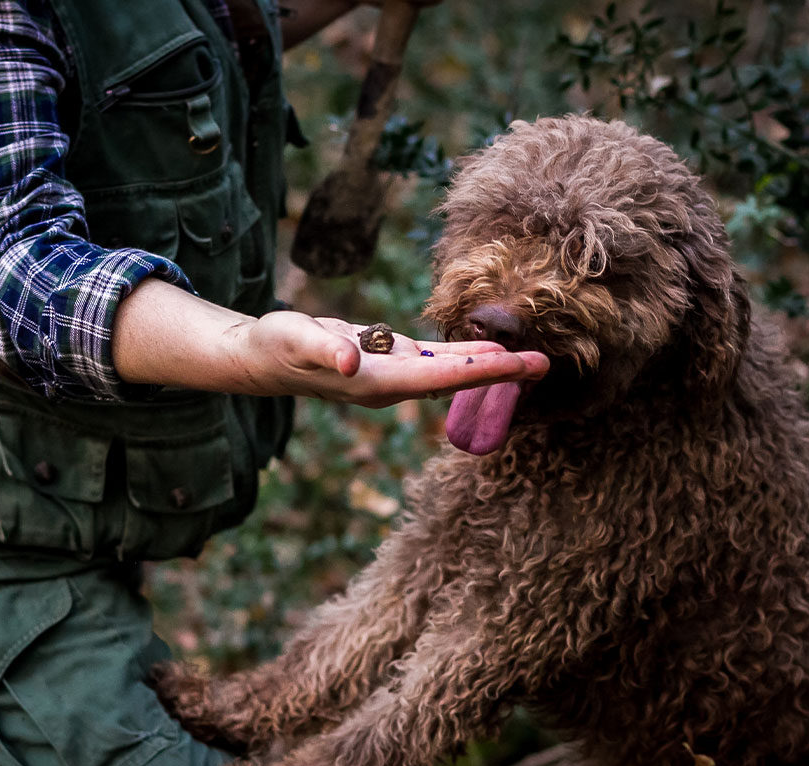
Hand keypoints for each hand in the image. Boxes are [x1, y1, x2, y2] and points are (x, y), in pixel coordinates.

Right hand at [225, 310, 546, 407]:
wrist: (263, 358)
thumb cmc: (277, 346)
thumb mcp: (296, 339)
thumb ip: (324, 348)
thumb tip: (350, 360)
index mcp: (376, 381)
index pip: (441, 377)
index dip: (482, 371)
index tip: (520, 365)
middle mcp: (391, 383)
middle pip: (456, 379)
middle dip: (499, 373)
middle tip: (546, 363)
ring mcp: (392, 374)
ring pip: (450, 371)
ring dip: (487, 365)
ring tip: (527, 359)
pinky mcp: (389, 360)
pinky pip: (435, 360)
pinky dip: (462, 355)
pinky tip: (485, 349)